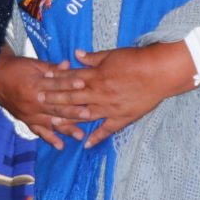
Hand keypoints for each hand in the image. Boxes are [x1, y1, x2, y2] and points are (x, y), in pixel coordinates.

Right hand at [0, 50, 80, 148]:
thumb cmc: (15, 68)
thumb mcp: (33, 64)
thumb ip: (51, 68)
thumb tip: (68, 65)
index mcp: (34, 84)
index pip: (54, 84)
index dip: (68, 83)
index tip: (83, 83)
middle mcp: (32, 101)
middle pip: (55, 106)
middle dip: (72, 111)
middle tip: (87, 114)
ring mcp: (29, 113)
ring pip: (50, 122)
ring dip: (65, 129)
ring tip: (80, 134)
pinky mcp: (26, 120)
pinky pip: (38, 131)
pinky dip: (49, 139)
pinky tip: (60, 145)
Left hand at [40, 42, 198, 146]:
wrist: (160, 72)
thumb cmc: (138, 60)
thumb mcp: (113, 55)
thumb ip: (94, 58)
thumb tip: (77, 55)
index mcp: (96, 76)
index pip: (72, 78)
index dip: (56, 78)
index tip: (43, 80)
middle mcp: (99, 93)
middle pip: (72, 96)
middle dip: (54, 98)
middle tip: (39, 100)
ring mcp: (110, 107)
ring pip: (85, 114)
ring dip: (69, 118)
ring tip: (53, 122)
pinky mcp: (123, 117)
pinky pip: (107, 129)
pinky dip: (97, 137)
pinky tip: (86, 144)